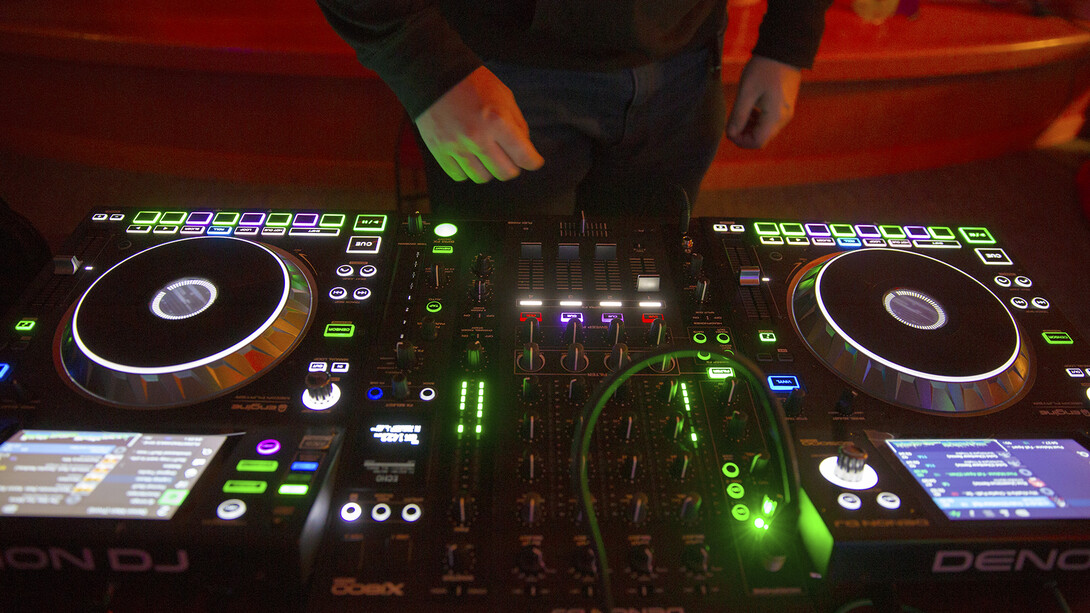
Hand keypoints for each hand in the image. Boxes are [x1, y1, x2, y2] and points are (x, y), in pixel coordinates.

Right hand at [415, 66, 544, 182]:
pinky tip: (469, 157)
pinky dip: (467, 170)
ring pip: (482, 178)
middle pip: (504, 173)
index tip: (534, 162)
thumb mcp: (504, 95)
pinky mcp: (439, 150)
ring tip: (487, 155)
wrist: (434, 73)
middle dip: (512, 167)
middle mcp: (477, 137)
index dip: (533, 162)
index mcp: (497, 121)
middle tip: (510, 158)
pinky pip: (459, 175)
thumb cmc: (472, 82)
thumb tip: (524, 148)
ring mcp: (456, 146)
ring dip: (489, 169)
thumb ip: (518, 123)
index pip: (523, 156)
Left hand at [726, 55, 801, 149]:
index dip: (740, 141)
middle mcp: (784, 118)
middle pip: (762, 139)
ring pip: (765, 131)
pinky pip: (770, 122)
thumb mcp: (747, 91)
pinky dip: (758, 120)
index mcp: (775, 116)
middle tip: (732, 121)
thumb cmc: (764, 68)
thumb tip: (730, 134)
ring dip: (750, 127)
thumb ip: (738, 115)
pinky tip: (750, 108)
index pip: (757, 142)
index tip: (729, 131)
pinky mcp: (786, 106)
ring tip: (740, 113)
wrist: (785, 50)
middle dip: (744, 135)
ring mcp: (786, 113)